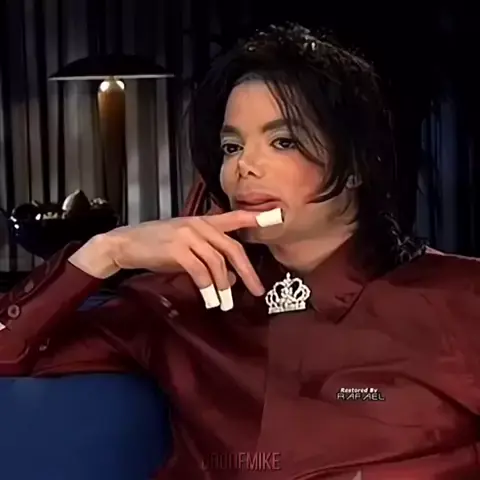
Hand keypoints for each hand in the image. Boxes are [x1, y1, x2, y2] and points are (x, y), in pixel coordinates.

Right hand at [69, 209, 282, 310]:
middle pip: (232, 248)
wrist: (127, 244)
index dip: (255, 218)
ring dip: (223, 286)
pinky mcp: (177, 249)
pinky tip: (210, 299)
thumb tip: (232, 280)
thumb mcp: (187, 251)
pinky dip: (207, 287)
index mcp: (203, 222)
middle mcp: (199, 225)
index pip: (235, 218)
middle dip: (247, 271)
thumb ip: (210, 261)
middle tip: (257, 290)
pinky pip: (200, 271)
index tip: (276, 216)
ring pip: (217, 262)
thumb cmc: (158, 246)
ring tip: (225, 303)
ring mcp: (188, 235)